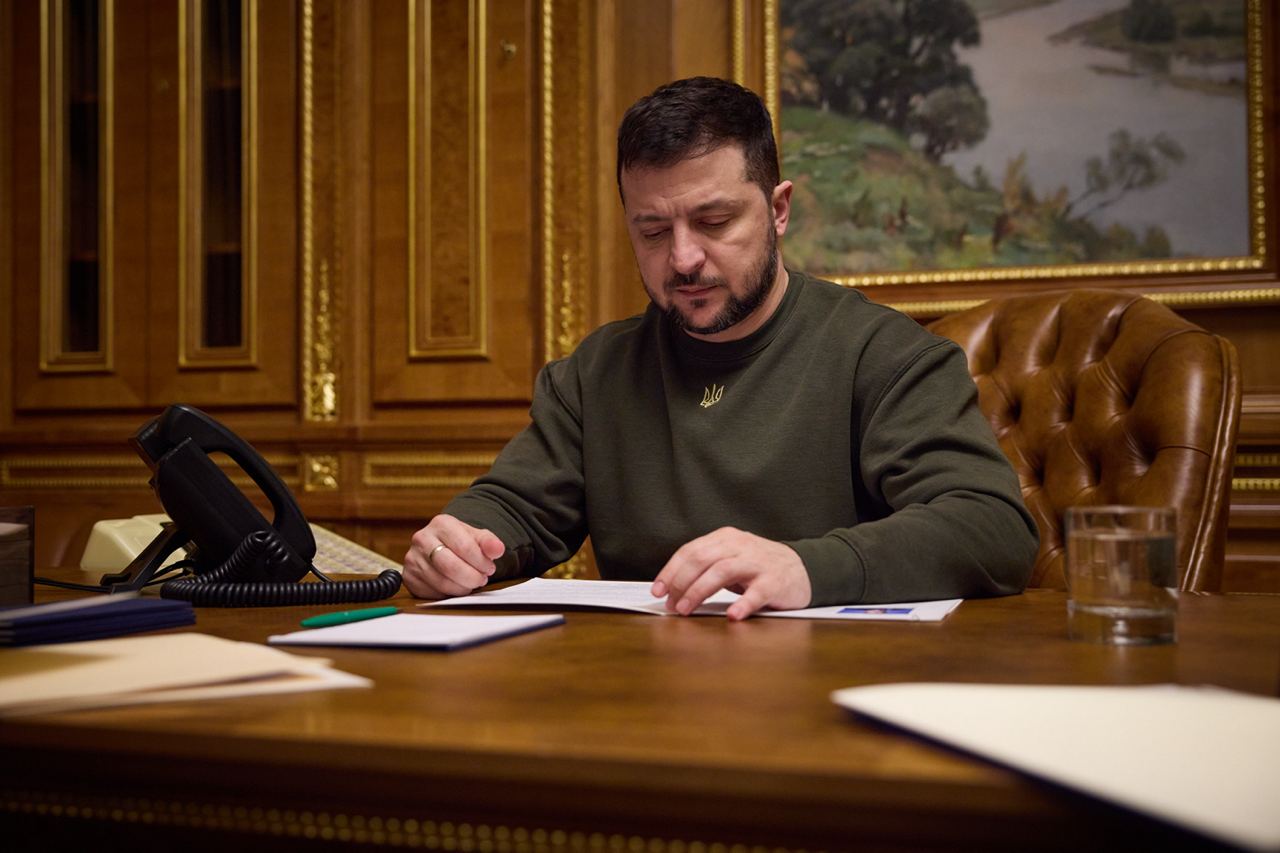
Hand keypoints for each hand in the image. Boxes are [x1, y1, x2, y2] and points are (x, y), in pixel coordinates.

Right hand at [403, 514, 505, 598]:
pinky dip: (449, 594)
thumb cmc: (461, 542)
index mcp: (441, 524)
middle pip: (450, 566)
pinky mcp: (409, 577)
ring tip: (471, 583)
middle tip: (482, 579)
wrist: (440, 545)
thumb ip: (489, 542)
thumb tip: (498, 549)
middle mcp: (422, 539)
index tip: (490, 568)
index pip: (464, 546)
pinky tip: (456, 587)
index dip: (481, 562)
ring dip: (462, 588)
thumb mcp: (477, 537)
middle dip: (472, 577)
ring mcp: (413, 558)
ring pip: (441, 582)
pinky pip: (432, 593)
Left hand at [651, 527, 811, 620]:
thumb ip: (705, 568)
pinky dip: (743, 604)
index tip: (657, 590)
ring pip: (722, 571)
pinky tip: (732, 616)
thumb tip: (671, 589)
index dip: (671, 571)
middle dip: (681, 582)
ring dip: (700, 591)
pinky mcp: (775, 581)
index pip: (690, 551)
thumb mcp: (730, 559)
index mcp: (725, 539)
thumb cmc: (758, 568)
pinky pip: (757, 592)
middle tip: (672, 604)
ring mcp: (757, 562)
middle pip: (702, 559)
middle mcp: (739, 546)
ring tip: (687, 609)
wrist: (802, 569)